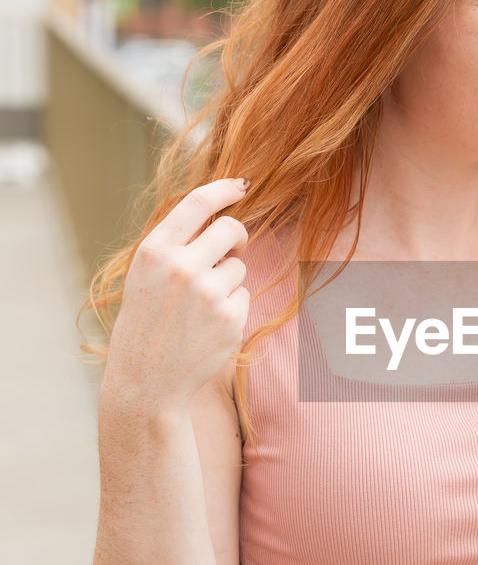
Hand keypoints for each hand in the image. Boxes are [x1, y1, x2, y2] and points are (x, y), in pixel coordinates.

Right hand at [103, 178, 250, 409]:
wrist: (146, 379)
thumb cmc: (147, 321)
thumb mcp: (147, 274)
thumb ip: (177, 243)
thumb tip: (222, 214)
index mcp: (155, 250)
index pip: (198, 202)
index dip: (225, 189)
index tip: (241, 185)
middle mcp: (181, 267)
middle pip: (231, 229)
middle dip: (237, 236)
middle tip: (232, 250)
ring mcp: (208, 293)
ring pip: (239, 266)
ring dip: (228, 279)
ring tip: (200, 305)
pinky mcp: (230, 318)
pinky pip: (244, 295)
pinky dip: (232, 306)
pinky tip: (208, 325)